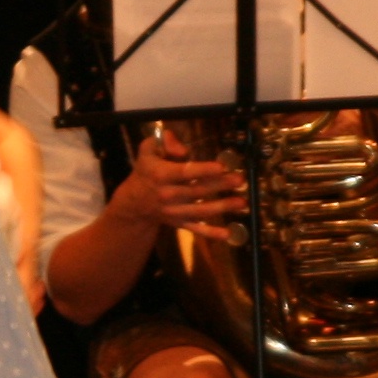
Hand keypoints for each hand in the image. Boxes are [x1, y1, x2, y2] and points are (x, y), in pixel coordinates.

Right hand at [112, 126, 247, 241]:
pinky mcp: (180, 223)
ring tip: (242, 202)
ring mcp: (175, 211)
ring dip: (223, 207)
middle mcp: (168, 194)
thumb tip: (182, 148)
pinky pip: (196, 229)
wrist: (135, 203)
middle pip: (198, 190)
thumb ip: (164, 143)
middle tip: (240, 179)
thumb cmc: (146, 171)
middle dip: (220, 185)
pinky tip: (228, 234)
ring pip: (201, 210)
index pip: (184, 172)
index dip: (203, 170)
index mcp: (161, 175)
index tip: (221, 166)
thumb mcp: (148, 151)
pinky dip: (211, 233)